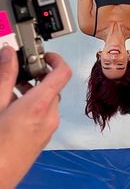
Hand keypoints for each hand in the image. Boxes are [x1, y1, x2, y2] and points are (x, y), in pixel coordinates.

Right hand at [0, 46, 71, 188]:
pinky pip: (44, 113)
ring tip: (11, 89)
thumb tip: (9, 54)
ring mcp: (48, 128)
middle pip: (53, 85)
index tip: (44, 55)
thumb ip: (5, 76)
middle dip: (37, 75)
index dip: (56, 58)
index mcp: (39, 105)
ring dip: (33, 89)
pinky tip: (13, 106)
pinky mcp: (43, 137)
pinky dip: (33, 103)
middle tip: (19, 71)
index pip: (63, 72)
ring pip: (48, 99)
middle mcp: (49, 116)